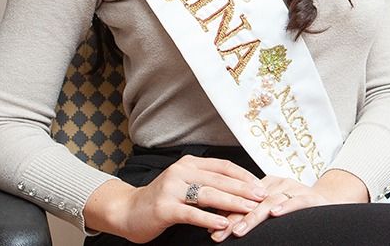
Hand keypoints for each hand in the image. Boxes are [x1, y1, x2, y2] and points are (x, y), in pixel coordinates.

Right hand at [85, 155, 267, 242]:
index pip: (224, 166)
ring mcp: (172, 189)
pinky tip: (222, 225)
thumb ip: (207, 182)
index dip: (244, 176)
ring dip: (232, 203)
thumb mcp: (185, 184)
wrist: (128, 211)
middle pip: (220, 179)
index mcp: (189, 163)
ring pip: (209, 194)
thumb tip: (240, 188)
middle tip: (262, 197)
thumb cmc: (162, 199)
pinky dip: (209, 219)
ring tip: (249, 209)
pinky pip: (191, 214)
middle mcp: (181, 171)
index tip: (261, 185)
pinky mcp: (165, 208)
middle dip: (244, 189)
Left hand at [212, 169, 366, 241]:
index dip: (226, 212)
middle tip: (220, 233)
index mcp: (267, 184)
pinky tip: (275, 214)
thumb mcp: (273, 205)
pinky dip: (285, 207)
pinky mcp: (310, 198)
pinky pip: (296, 201)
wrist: (328, 200)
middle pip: (252, 200)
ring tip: (240, 229)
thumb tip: (222, 223)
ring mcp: (295, 189)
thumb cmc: (297, 205)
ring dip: (254, 216)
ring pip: (271, 201)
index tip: (211, 228)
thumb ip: (252, 211)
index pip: (242, 197)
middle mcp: (279, 184)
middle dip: (234, 218)